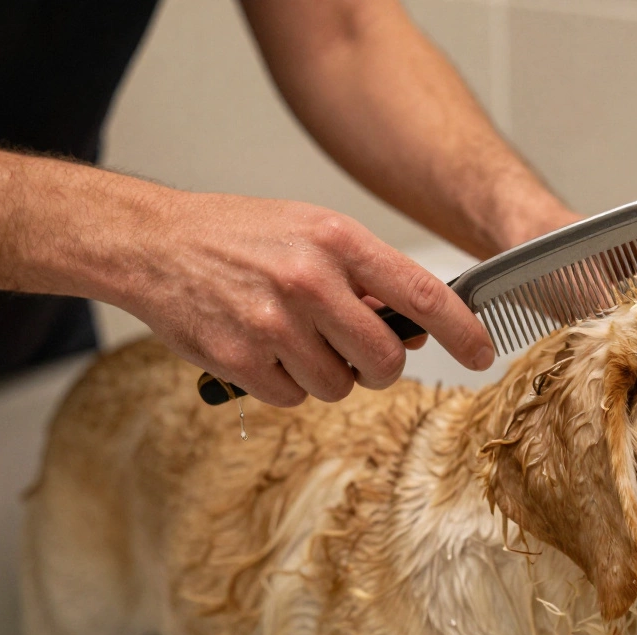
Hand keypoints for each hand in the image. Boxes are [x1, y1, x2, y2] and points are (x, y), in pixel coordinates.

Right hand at [119, 191, 494, 406]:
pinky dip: (286, 385)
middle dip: (379, 366)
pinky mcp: (240, 360)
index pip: (425, 295)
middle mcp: (311, 281)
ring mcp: (274, 324)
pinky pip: (293, 399)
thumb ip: (369, 279)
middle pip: (386, 360)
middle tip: (355, 349)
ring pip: (340, 386)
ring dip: (328, 375)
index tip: (482, 354)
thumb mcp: (314, 233)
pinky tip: (264, 349)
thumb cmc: (241, 236)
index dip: (464, 332)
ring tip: (295, 338)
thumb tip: (421, 329)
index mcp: (339, 241)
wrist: (153, 243)